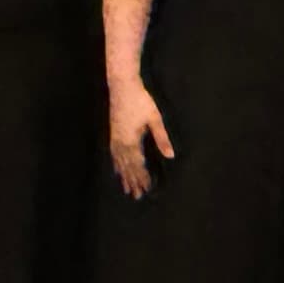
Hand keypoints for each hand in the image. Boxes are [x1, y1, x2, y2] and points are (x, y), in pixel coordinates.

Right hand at [107, 80, 171, 198]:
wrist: (121, 86)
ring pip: (119, 162)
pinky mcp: (113, 133)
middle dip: (133, 181)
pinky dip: (116, 165)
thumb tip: (170, 155)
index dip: (143, 177)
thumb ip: (162, 138)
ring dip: (124, 176)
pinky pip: (113, 154)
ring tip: (126, 189)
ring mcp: (115, 138)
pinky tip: (117, 169)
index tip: (147, 188)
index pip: (138, 164)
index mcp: (132, 141)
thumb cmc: (140, 100)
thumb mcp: (155, 118)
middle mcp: (121, 143)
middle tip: (137, 196)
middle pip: (128, 167)